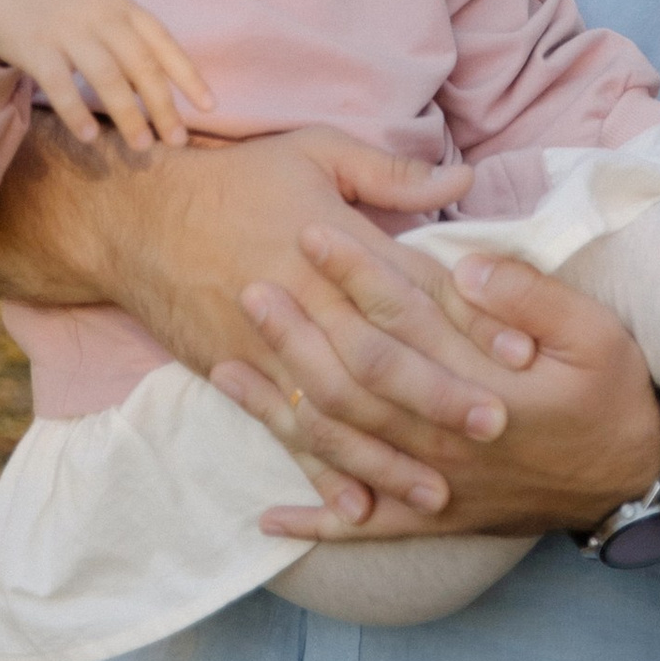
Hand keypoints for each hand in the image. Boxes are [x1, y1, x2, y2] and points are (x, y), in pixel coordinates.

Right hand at [0, 0, 210, 151]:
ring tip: (142, 147)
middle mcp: (100, 16)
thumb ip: (132, 41)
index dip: (188, 75)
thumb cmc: (66, 6)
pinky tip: (90, 137)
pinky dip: (76, 111)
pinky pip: (60, 83)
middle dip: (162, 105)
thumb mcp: (103, 8)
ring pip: (106, 76)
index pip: (164, 43)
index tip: (209, 108)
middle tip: (177, 140)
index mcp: (123, 8)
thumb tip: (162, 91)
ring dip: (127, 114)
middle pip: (141, 64)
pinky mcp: (35, 47)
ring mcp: (67, 30)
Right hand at [0, 125, 502, 523]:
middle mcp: (307, 301)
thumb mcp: (315, 151)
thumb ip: (389, 173)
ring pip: (339, 411)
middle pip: (383, 358)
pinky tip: (356, 509)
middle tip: (500, 426)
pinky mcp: (239, 375)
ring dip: (390, 454)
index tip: (523, 350)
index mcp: (334, 243)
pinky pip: (285, 432)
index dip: (471, 318)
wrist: (137, 216)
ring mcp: (269, 347)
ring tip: (442, 488)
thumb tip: (462, 176)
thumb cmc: (237, 177)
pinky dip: (320, 473)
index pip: (414, 287)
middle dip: (441, 395)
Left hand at [230, 249, 659, 541]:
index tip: (312, 232)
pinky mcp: (434, 518)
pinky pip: (363, 528)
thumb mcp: (598, 333)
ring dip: (281, 410)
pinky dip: (313, 522)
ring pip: (340, 447)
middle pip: (354, 380)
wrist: (632, 482)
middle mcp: (444, 438)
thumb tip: (470, 265)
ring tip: (224, 371)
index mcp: (481, 384)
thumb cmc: (614, 396)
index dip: (355, 274)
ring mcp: (434, 485)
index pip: (402, 319)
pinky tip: (266, 518)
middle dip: (298, 332)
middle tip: (250, 286)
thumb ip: (531, 297)